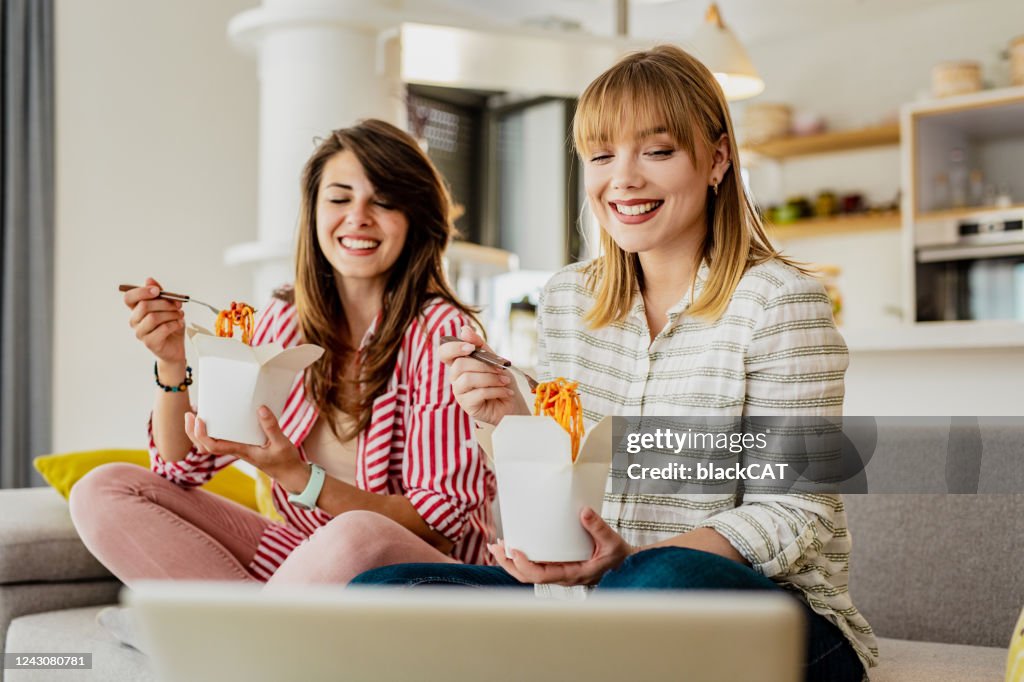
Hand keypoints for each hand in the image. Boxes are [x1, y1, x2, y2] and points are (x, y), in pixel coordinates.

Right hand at [124, 277, 185, 364]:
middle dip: (165, 303)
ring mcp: (141, 333)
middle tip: (178, 305)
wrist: (176, 347)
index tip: (157, 291)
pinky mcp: (150, 342)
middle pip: (144, 306)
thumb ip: (159, 293)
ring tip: (180, 315)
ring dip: (171, 314)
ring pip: (153, 317)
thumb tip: (149, 279)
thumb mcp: (168, 306)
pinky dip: (174, 324)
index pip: (129, 298)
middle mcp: (135, 321)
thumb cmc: (170, 325)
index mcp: (137, 310)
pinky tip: (178, 324)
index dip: (141, 292)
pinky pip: (162, 329)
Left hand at [184, 406, 305, 486]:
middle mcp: (236, 451)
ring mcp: (237, 450)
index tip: (199, 419)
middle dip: (193, 432)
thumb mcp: (282, 443)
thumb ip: (271, 427)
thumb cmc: (286, 461)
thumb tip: (260, 409)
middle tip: (189, 414)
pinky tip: (213, 422)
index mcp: (242, 451)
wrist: (289, 474)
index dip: (202, 434)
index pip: (214, 446)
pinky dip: (211, 433)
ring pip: (209, 446)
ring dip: (198, 433)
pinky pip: (220, 442)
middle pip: (205, 447)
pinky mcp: (242, 447)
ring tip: (195, 415)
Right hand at [438, 325, 529, 426]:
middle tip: (500, 369)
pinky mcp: (467, 406)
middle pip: (459, 365)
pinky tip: (505, 392)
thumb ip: (479, 345)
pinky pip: (478, 393)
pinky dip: (496, 390)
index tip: (470, 347)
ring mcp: (460, 392)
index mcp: (460, 364)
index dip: (453, 348)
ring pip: (468, 379)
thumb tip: (464, 329)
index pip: (444, 353)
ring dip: (491, 378)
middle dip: (484, 365)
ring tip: (505, 381)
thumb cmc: (502, 381)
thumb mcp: (494, 359)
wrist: (512, 404)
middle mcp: (456, 378)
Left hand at [487, 507, 634, 586]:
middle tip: (495, 546)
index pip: (540, 576)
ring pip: (528, 572)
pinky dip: (521, 557)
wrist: (625, 565)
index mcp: (572, 574)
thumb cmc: (619, 557)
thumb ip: (598, 527)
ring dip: (510, 560)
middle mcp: (562, 575)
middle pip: (527, 576)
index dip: (524, 565)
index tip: (513, 550)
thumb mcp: (611, 541)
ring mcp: (559, 571)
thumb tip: (583, 511)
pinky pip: (536, 564)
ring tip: (498, 545)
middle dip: (508, 563)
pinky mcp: (559, 564)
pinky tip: (515, 545)